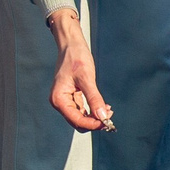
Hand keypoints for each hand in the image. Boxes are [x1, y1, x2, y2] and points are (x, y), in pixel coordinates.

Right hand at [47, 11, 111, 130]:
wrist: (71, 45)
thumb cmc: (76, 57)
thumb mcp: (86, 78)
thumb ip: (94, 98)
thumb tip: (103, 116)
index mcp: (59, 99)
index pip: (76, 120)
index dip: (92, 124)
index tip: (107, 122)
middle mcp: (60, 102)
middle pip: (78, 122)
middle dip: (94, 122)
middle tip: (110, 117)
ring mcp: (65, 101)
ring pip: (81, 118)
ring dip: (95, 117)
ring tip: (108, 110)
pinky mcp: (71, 98)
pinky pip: (82, 110)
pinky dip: (93, 111)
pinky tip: (103, 106)